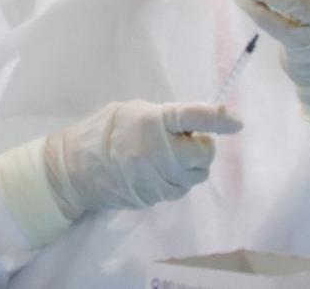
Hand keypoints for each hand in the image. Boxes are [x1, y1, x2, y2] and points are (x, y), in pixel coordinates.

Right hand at [42, 100, 240, 218]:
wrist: (73, 171)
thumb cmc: (99, 132)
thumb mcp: (129, 111)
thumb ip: (161, 117)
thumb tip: (189, 126)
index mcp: (153, 123)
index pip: (196, 117)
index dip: (220, 118)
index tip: (235, 121)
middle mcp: (161, 153)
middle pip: (205, 152)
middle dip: (202, 144)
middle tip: (185, 137)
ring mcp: (160, 179)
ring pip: (198, 174)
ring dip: (191, 163)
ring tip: (168, 155)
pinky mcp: (157, 198)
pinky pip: (181, 188)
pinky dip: (178, 178)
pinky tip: (157, 171)